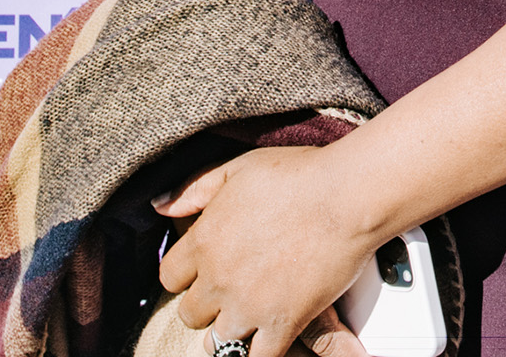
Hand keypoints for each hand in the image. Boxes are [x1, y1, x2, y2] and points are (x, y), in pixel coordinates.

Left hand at [156, 147, 374, 356]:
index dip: (186, 273)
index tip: (204, 267)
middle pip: (190, 314)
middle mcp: (219, 280)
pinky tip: (268, 336)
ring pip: (217, 341)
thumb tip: (158, 205)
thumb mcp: (239, 167)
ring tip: (250, 312)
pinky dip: (258, 351)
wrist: (347, 194)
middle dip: (208, 303)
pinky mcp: (282, 324)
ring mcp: (249, 307)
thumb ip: (194, 188)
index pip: (169, 277)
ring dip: (231, 328)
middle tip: (232, 287)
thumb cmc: (297, 174)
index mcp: (204, 240)